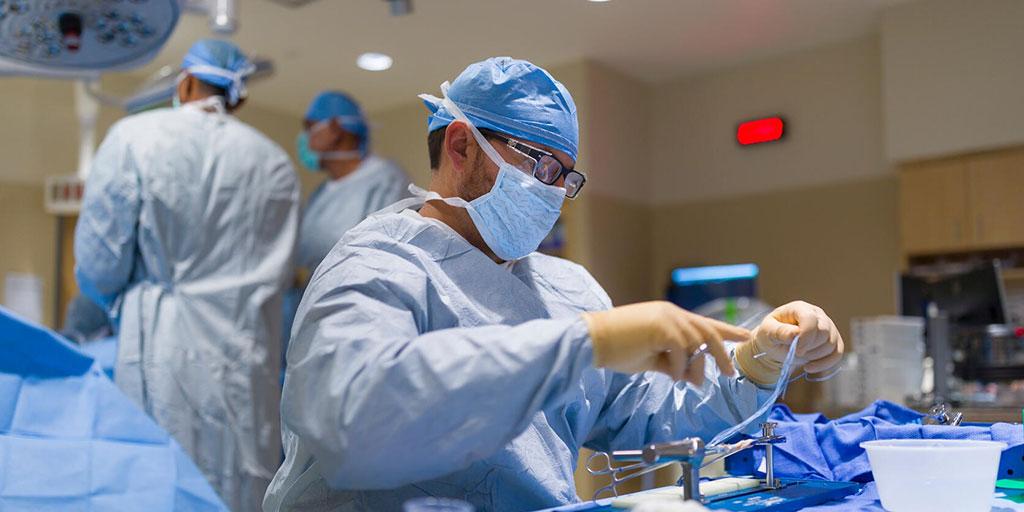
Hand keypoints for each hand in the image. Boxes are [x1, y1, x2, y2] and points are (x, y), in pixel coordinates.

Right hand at [582, 301, 750, 385]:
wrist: (592, 340)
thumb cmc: (617, 349)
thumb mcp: (651, 359)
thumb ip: (674, 364)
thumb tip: (694, 377)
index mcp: (670, 316)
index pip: (704, 323)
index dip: (727, 330)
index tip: (745, 335)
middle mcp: (672, 313)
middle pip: (709, 332)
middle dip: (722, 354)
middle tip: (730, 373)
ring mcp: (668, 318)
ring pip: (697, 344)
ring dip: (694, 366)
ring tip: (685, 379)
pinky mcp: (662, 327)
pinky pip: (682, 352)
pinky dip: (679, 368)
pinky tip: (670, 375)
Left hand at [736, 301, 844, 385]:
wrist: (776, 346)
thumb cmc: (771, 335)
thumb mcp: (768, 332)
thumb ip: (779, 331)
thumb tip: (795, 333)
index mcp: (800, 308)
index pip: (810, 319)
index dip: (806, 336)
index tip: (797, 350)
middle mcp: (817, 315)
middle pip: (824, 332)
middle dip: (810, 348)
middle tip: (796, 353)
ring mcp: (828, 327)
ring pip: (832, 344)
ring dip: (815, 356)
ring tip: (800, 357)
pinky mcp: (833, 340)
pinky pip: (838, 353)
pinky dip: (825, 364)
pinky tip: (809, 367)